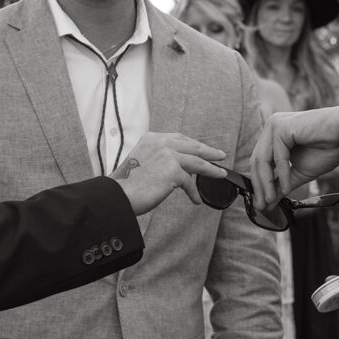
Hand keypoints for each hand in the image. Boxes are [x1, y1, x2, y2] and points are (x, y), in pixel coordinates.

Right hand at [111, 132, 226, 214]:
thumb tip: (181, 170)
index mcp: (152, 139)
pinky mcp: (173, 171)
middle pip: (192, 146)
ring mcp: (168, 156)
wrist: (117, 194)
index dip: (193, 144)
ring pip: (197, 162)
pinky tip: (196, 199)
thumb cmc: (126, 184)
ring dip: (211, 169)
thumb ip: (159, 160)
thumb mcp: (141, 162)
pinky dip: (193, 192)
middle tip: (220, 155)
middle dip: (208, 151)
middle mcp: (161, 143)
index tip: (202, 148)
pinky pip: (189, 183)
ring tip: (221, 173)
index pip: (178, 138)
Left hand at [251, 102, 338, 210]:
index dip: (259, 185)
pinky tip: (288, 188)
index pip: (259, 163)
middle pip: (257, 162)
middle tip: (263, 206)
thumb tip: (269, 201)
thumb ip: (283, 184)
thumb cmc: (328, 148)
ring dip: (266, 183)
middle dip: (259, 186)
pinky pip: (278, 156)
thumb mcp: (300, 172)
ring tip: (271, 200)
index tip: (262, 205)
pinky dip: (282, 174)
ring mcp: (275, 125)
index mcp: (274, 136)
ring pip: (263, 160)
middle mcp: (271, 127)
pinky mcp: (282, 126)